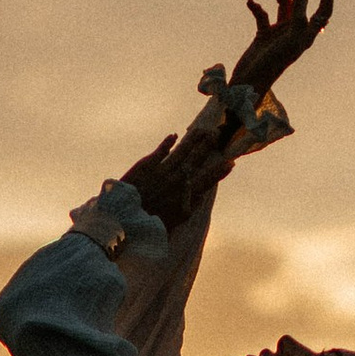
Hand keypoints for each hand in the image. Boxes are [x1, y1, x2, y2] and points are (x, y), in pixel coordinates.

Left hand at [113, 116, 230, 234]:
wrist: (124, 219)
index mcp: (185, 193)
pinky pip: (159, 152)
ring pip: (181, 151)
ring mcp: (161, 171)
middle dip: (207, 147)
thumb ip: (190, 206)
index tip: (230, 162)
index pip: (207, 179)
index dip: (219, 171)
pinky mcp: (146, 167)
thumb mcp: (176, 221)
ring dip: (192, 140)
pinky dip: (167, 143)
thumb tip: (202, 194)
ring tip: (201, 130)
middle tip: (217, 134)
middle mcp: (176, 179)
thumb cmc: (150, 225)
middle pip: (195, 159)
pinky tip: (174, 135)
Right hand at [212, 0, 336, 112]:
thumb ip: (293, 33)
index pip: (320, 12)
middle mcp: (294, 34)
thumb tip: (299, 20)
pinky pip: (263, 15)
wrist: (245, 90)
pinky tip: (250, 1)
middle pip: (303, 1)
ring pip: (283, 5)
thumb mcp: (282, 53)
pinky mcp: (263, 37)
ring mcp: (279, 35)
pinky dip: (257, 6)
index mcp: (302, 39)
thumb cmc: (263, 77)